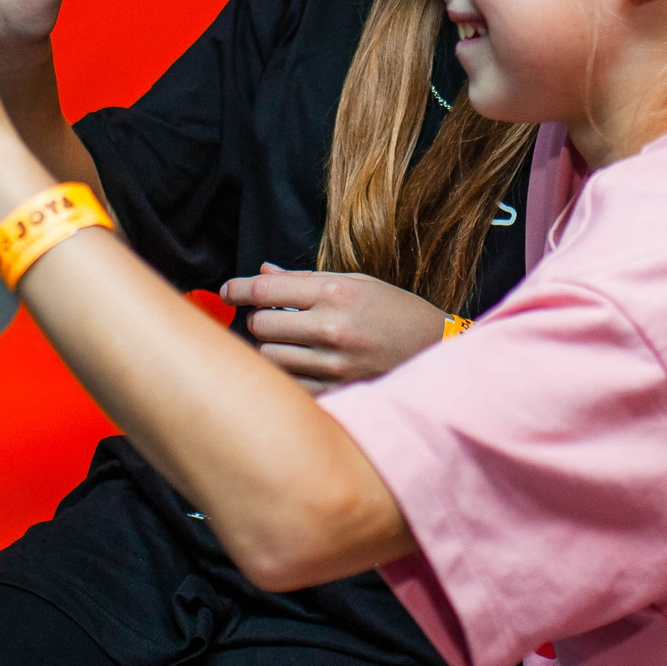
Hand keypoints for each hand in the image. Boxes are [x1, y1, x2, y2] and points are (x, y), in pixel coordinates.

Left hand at [223, 264, 448, 391]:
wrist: (439, 352)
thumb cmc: (397, 313)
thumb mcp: (358, 283)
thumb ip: (307, 281)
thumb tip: (263, 272)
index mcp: (337, 293)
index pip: (265, 290)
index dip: (237, 289)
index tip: (227, 290)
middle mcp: (332, 328)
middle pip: (261, 325)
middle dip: (261, 320)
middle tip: (275, 318)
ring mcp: (334, 365)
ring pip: (269, 358)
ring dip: (271, 349)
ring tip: (289, 343)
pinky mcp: (337, 392)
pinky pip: (289, 386)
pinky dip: (287, 376)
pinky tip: (302, 366)